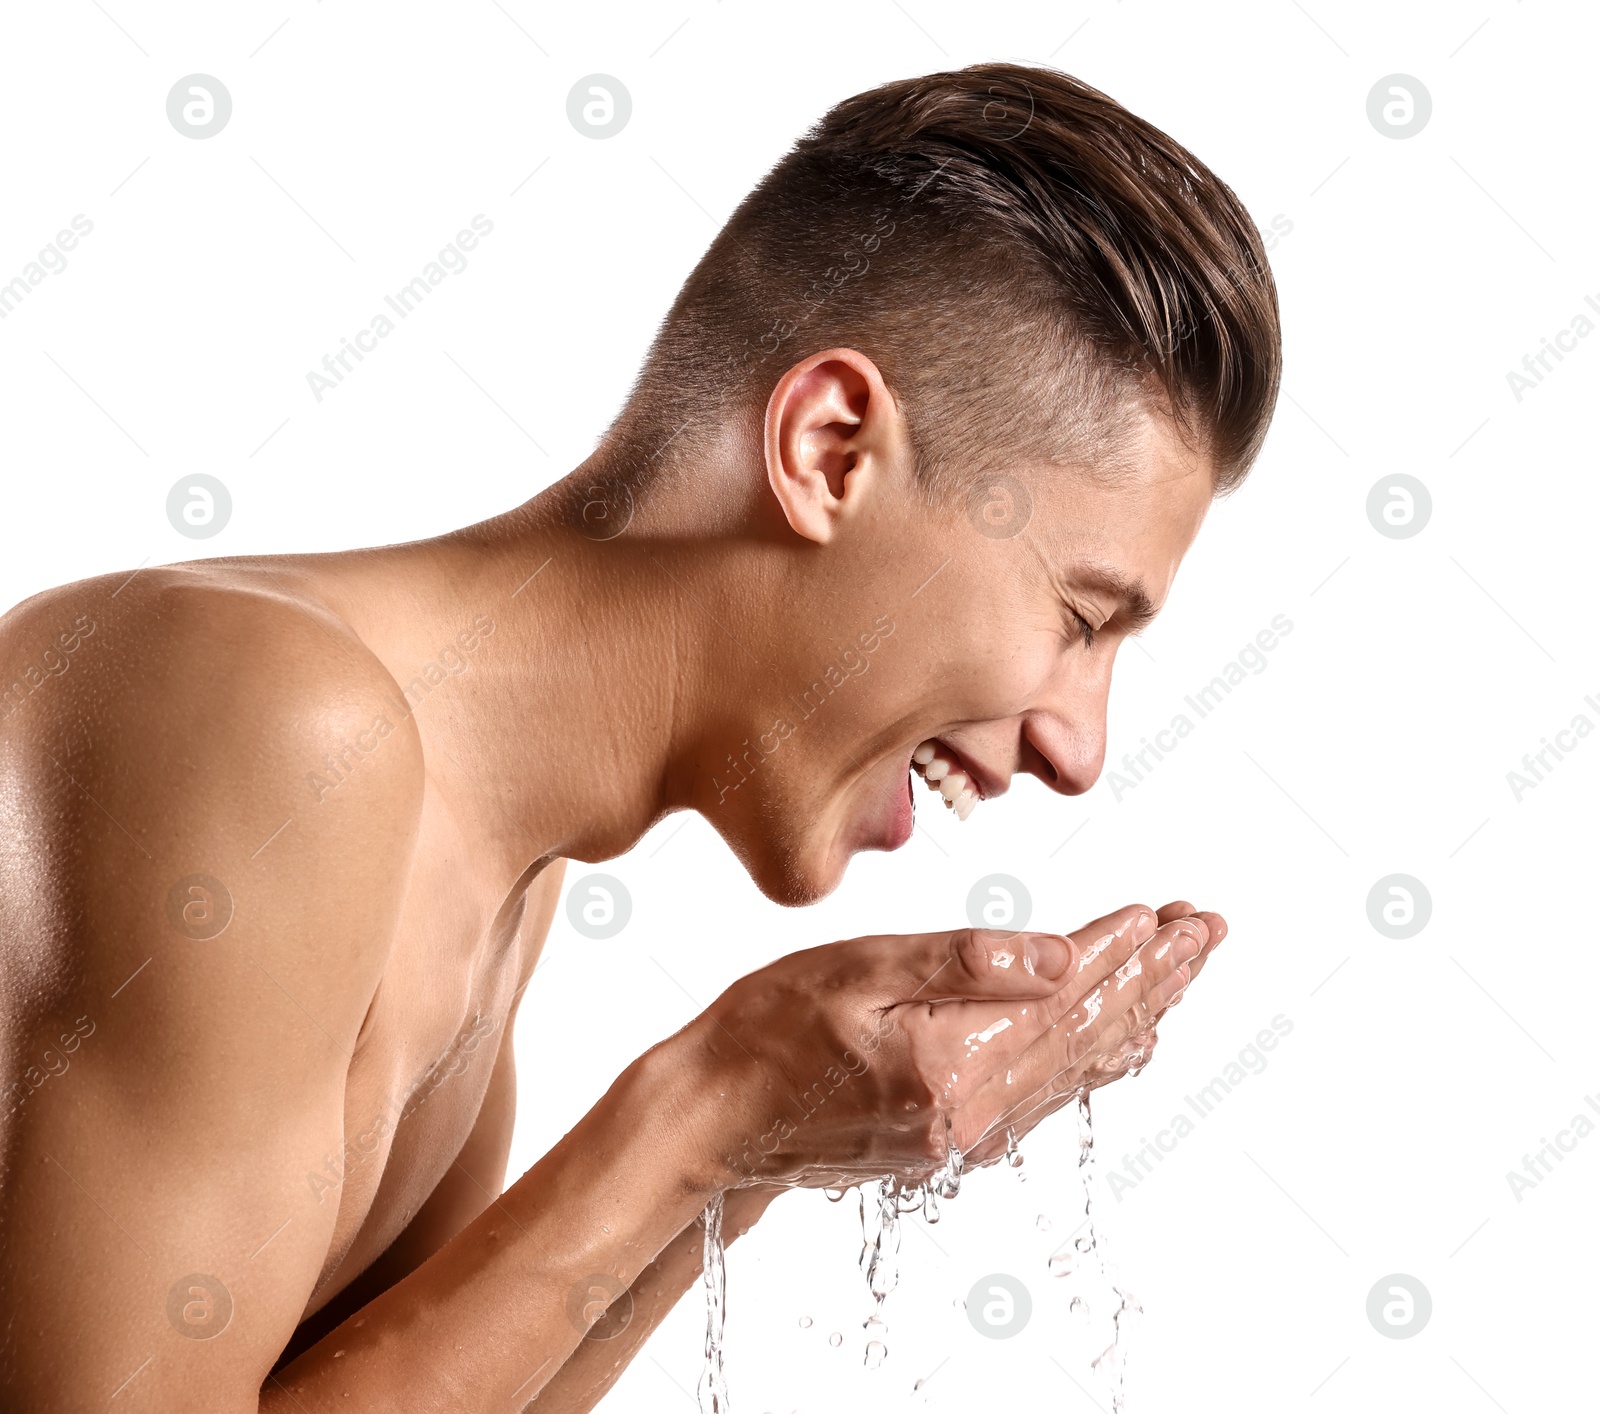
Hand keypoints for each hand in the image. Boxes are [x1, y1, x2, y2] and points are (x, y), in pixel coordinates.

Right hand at [682, 902, 1216, 1191]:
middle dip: (1152, 977)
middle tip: (1206, 931)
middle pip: (1085, 1034)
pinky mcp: (951, 1139)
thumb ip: (963, 964)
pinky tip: (1121, 1042)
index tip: (1170, 911)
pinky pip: (1045, 1095)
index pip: (1061, 993)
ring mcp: (965, 1133)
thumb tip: (1060, 955)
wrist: (713, 1121)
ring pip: (1074, 1066)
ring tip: (1182, 971)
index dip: (1120, 948)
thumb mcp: (854, 971)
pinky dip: (1093, 1060)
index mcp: (951, 1061)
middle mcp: (972, 1110)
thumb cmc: (766, 1031)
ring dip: (1135, 1013)